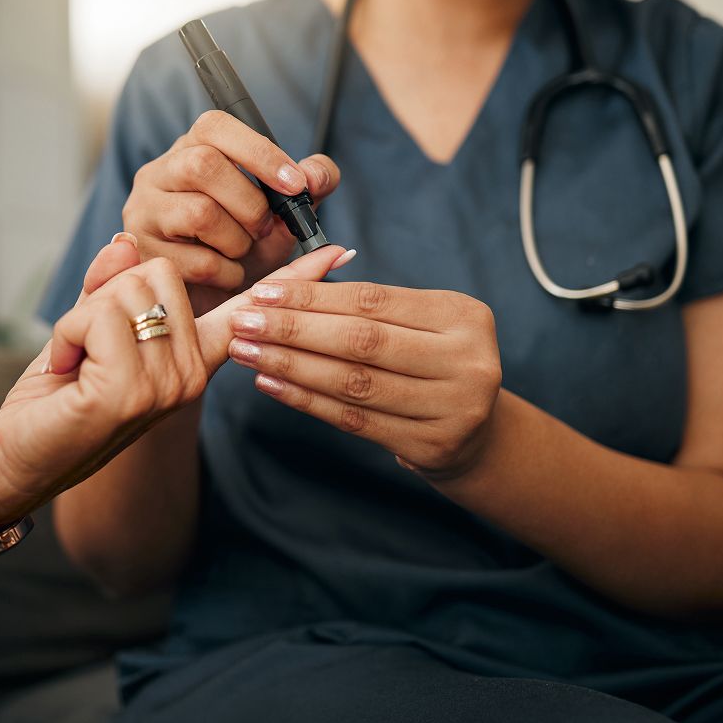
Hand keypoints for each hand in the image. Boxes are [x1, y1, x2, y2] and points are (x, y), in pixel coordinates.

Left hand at [0, 240, 355, 524]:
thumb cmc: (54, 400)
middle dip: (105, 298)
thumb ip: (113, 283)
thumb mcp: (88, 330)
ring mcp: (167, 386)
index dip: (292, 279)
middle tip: (87, 350)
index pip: (247, 311)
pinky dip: (66, 336)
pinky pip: (98, 315)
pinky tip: (66, 374)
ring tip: (76, 365)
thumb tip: (126, 241)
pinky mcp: (130, 392)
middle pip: (157, 272)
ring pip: (126, 290)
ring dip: (80, 320)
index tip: (337, 252)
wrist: (14, 460)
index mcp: (193, 359)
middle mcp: (192, 374)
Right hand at [122, 110, 339, 313]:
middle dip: (250, 203)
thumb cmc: (247, 242)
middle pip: (202, 165)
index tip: (295, 184)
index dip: (258, 152)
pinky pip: (195, 261)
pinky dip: (228, 273)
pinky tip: (229, 274)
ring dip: (238, 241)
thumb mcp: (285, 209)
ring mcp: (143, 212)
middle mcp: (159, 172)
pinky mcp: (142, 254)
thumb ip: (312, 183)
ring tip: (243, 252)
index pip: (215, 126)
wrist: (218, 297)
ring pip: (198, 213)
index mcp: (193, 148)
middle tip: (267, 227)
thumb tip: (315, 175)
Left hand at [226, 280, 502, 479]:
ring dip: (291, 366)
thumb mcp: (421, 322)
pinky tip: (271, 385)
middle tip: (244, 322)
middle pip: (362, 340)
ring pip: (354, 382)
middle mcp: (466, 360)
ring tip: (248, 352)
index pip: (373, 301)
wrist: (478, 435)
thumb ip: (368, 304)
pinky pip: (355, 420)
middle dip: (294, 329)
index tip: (263, 292)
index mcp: (462, 315)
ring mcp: (454, 407)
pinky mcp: (433, 446)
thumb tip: (295, 275)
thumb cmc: (433, 363)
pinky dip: (307, 401)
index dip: (313, 296)